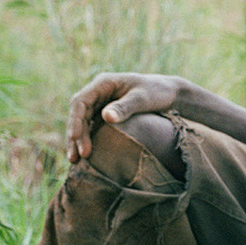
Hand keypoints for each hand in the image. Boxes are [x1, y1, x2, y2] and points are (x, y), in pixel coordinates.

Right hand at [67, 72, 187, 161]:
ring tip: (75, 161)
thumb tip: (106, 117)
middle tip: (76, 157)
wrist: (171, 93)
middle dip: (75, 135)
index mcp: (103, 83)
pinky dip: (88, 140)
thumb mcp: (143, 99)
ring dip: (77, 141)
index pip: (80, 102)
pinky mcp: (106, 114)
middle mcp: (98, 93)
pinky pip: (92, 127)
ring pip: (83, 122)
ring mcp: (101, 104)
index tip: (76, 139)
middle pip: (78, 114)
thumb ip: (125, 107)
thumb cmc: (158, 92)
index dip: (76, 121)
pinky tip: (86, 155)